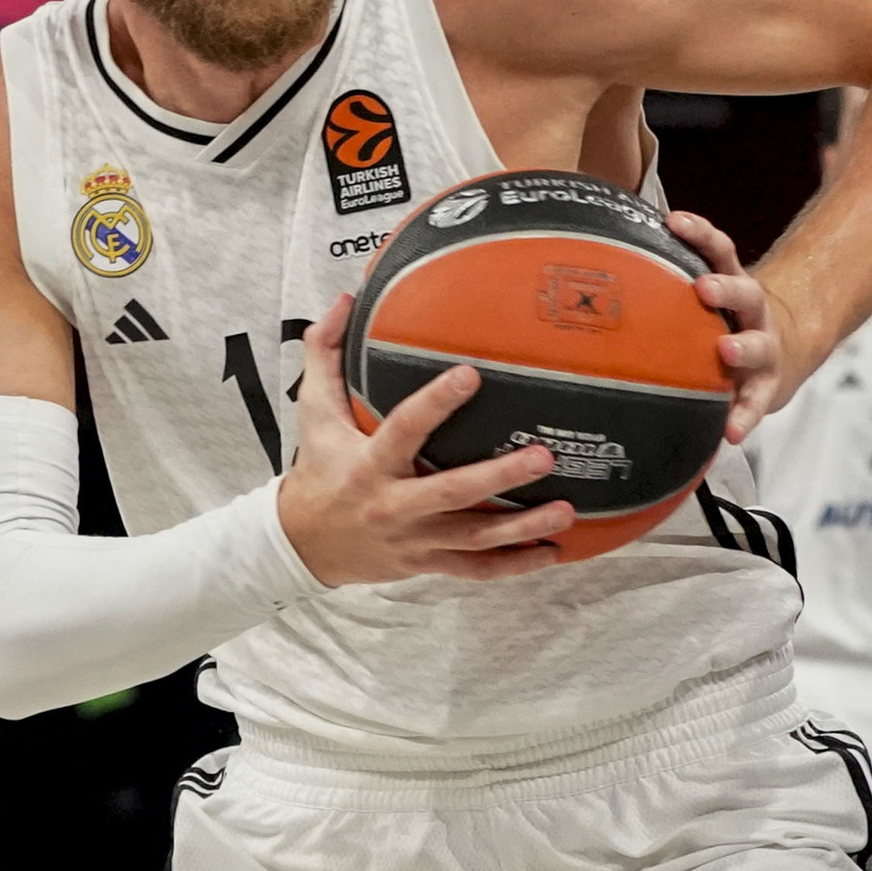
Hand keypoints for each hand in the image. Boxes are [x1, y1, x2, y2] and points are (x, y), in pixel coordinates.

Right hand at [280, 296, 574, 582]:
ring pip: (475, 539)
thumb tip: (346, 299)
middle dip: (499, 478)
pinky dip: (515, 566)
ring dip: (524, 528)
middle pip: (453, 494)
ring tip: (568, 510)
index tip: (471, 374)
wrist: (303, 546)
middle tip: (544, 455)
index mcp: (369, 464)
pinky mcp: (429, 563)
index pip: (404, 429)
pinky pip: (477, 571)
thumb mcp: (314, 414)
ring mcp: (416, 540)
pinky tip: (554, 553)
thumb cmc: (319, 470)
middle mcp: (395, 506)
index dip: (436, 403)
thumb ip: (326, 355)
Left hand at [667, 210, 801, 439]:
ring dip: (743, 347)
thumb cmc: (720, 323)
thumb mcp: (702, 298)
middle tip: (704, 288)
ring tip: (727, 352)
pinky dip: (744, 416)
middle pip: (745, 291)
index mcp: (730, 283)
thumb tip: (593, 275)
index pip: (718, 250)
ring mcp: (763, 348)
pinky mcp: (767, 386)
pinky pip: (757, 402)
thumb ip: (664, 288)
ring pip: (758, 344)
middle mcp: (751, 312)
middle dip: (725, 289)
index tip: (674, 221)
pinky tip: (730, 431)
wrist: (779, 353)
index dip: (699, 233)